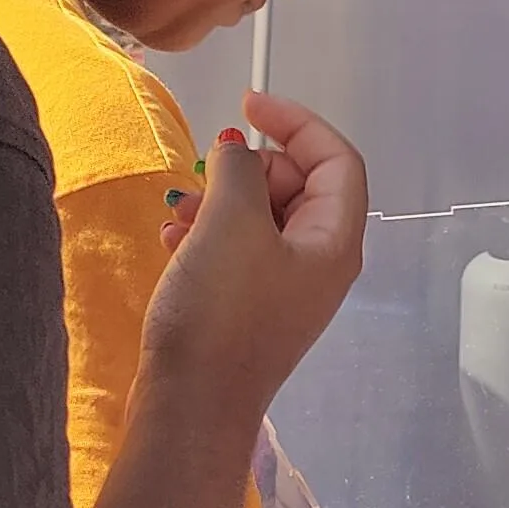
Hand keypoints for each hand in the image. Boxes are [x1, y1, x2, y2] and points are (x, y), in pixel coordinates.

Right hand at [143, 92, 366, 401]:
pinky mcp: (251, 309)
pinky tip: (172, 242)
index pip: (336, 158)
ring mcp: (286, 290)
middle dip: (248, 169)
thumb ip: (240, 169)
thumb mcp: (232, 223)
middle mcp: (321, 263)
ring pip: (260, 218)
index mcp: (336, 240)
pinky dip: (206, 236)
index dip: (296, 121)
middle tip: (204, 177)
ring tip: (178, 215)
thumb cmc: (220, 313)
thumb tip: (239, 150)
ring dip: (219, 202)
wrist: (190, 407)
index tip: (249, 100)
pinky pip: (236, 251)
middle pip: (297, 185)